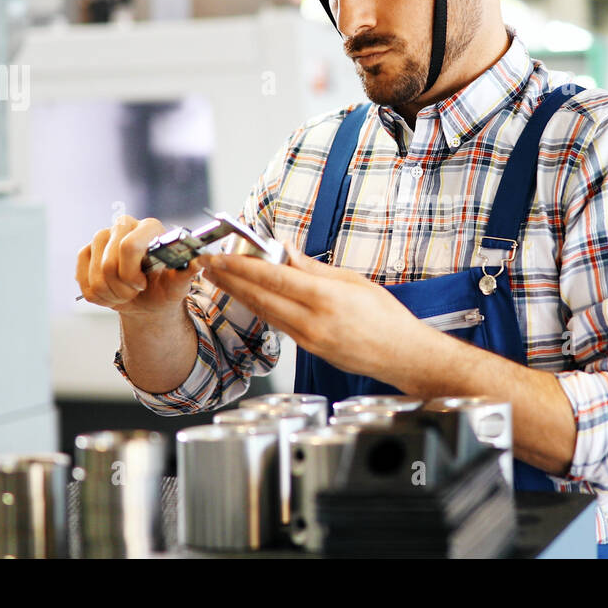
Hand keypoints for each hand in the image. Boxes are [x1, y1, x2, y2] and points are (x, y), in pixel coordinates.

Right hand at [75, 215, 206, 317]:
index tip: (142, 284)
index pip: (128, 246)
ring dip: (111, 293)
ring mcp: (102, 237)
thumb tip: (198, 262)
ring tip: (126, 293)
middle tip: (136, 291)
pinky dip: (98, 295)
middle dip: (122, 287)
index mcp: (150, 227)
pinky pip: (82, 280)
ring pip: (95, 275)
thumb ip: (186, 273)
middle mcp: (124, 225)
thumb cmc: (165, 288)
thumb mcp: (179, 284)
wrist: (147, 300)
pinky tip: (111, 292)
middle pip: (109, 264)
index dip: (131, 273)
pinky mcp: (86, 252)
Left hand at [200, 242, 436, 381]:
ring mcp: (308, 339)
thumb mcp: (354, 282)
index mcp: (326, 299)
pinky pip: (277, 324)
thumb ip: (315, 268)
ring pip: (264, 312)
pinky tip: (246, 298)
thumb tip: (287, 250)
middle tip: (206, 263)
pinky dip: (258, 308)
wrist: (402, 357)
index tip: (219, 255)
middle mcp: (312, 322)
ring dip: (238, 294)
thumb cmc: (387, 318)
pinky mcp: (308, 350)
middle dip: (229, 279)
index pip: (273, 277)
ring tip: (217, 278)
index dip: (241, 266)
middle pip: (260, 296)